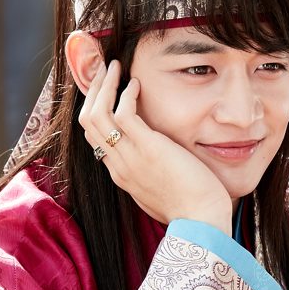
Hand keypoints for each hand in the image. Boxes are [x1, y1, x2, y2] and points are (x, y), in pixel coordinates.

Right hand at [79, 60, 232, 234]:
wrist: (202, 222)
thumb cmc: (191, 208)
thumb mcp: (161, 190)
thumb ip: (152, 173)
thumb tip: (158, 163)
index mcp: (120, 174)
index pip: (94, 138)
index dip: (95, 110)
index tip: (105, 92)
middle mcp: (118, 165)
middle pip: (87, 122)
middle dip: (93, 92)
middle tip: (105, 72)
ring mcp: (130, 157)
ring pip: (97, 114)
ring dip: (104, 86)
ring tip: (115, 67)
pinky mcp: (148, 148)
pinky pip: (124, 113)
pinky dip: (126, 93)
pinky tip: (137, 84)